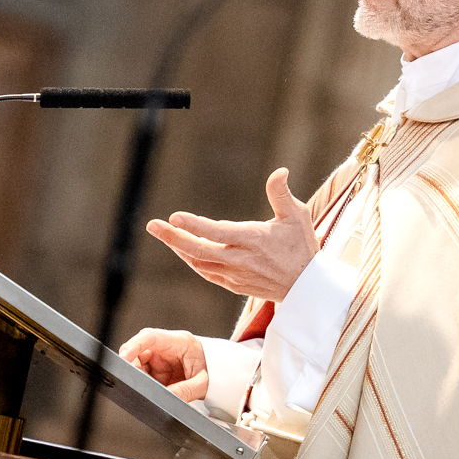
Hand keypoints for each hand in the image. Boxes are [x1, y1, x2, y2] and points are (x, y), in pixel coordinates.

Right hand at [118, 328, 208, 400]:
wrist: (224, 373)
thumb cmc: (217, 372)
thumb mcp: (204, 383)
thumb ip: (185, 391)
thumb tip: (167, 398)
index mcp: (180, 342)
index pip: (151, 337)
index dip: (134, 345)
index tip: (124, 356)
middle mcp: (167, 346)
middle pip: (140, 349)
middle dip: (133, 364)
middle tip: (134, 380)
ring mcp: (162, 357)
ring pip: (139, 362)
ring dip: (138, 375)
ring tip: (147, 387)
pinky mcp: (159, 368)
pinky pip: (145, 372)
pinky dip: (143, 381)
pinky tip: (149, 389)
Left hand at [146, 169, 319, 301]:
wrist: (306, 288)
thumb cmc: (302, 247)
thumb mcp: (297, 216)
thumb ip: (281, 193)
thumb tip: (280, 171)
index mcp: (252, 241)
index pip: (217, 233)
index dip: (194, 226)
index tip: (174, 217)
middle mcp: (240, 260)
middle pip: (198, 251)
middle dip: (172, 237)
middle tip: (152, 225)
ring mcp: (235, 275)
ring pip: (198, 263)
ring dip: (180, 249)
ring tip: (165, 234)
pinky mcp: (234, 285)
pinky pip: (206, 272)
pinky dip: (192, 261)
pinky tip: (184, 250)